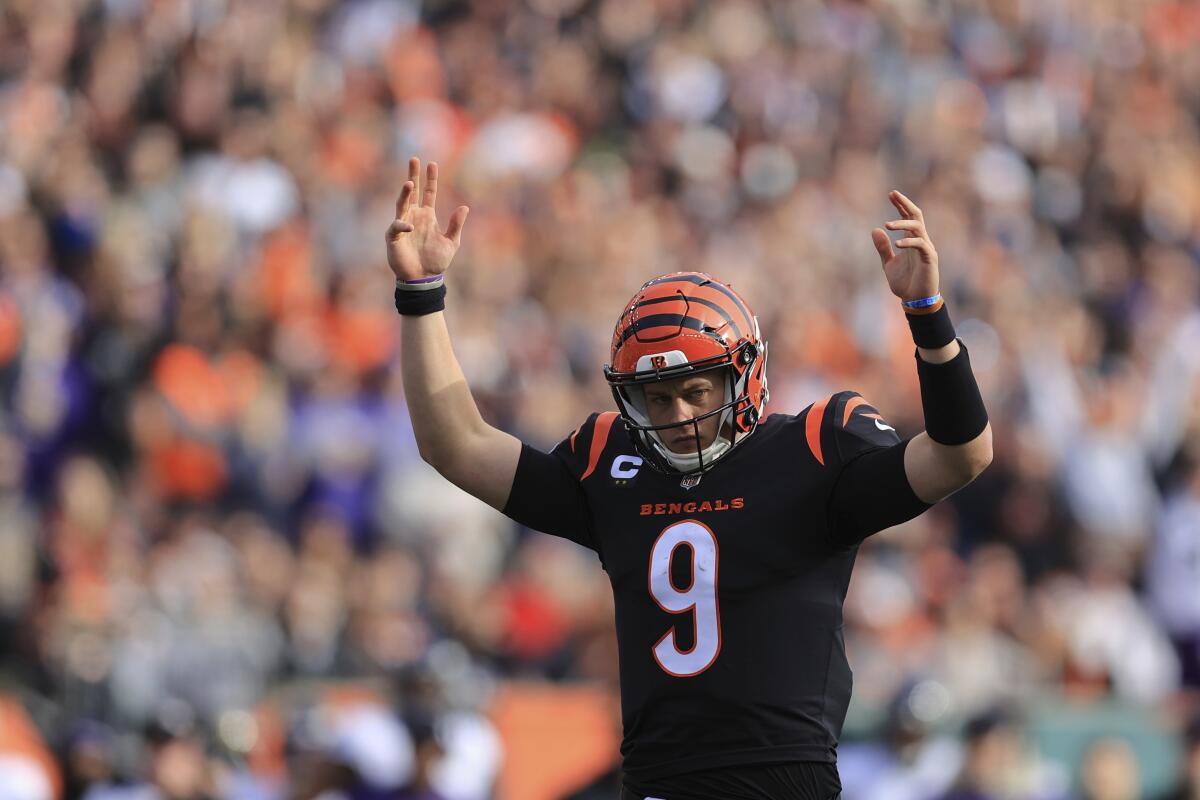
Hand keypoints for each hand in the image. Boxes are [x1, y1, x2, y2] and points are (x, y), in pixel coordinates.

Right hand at [386, 157, 469, 281]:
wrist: (423, 279)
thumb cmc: (436, 261)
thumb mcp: (451, 242)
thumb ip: (456, 225)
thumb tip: (464, 207)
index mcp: (427, 216)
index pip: (429, 193)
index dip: (431, 179)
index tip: (432, 163)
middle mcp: (414, 216)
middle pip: (412, 192)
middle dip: (413, 175)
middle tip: (414, 159)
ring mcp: (403, 225)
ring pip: (402, 204)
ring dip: (405, 194)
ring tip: (409, 183)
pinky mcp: (394, 237)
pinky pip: (396, 227)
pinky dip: (402, 225)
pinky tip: (411, 226)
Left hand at [870, 191, 938, 301]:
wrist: (915, 301)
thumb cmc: (904, 283)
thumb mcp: (888, 264)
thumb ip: (883, 248)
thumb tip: (875, 229)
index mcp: (911, 241)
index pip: (908, 217)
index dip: (900, 205)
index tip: (891, 194)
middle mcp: (921, 241)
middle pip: (916, 216)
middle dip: (905, 204)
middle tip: (893, 194)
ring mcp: (926, 248)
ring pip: (918, 227)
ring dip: (903, 223)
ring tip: (888, 225)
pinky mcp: (930, 259)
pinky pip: (921, 245)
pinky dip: (909, 242)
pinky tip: (897, 244)